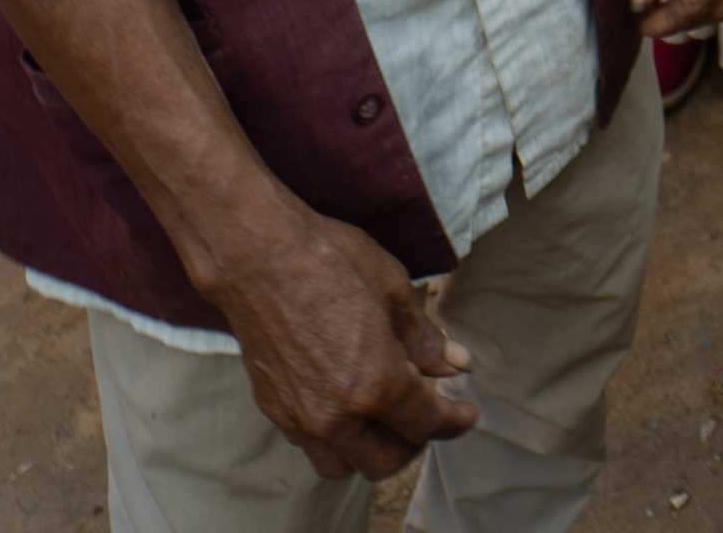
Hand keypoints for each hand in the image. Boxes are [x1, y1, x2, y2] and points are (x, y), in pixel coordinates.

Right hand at [209, 207, 476, 480]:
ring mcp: (300, 417)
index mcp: (376, 384)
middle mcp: (337, 415)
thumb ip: (425, 338)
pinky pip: (310, 444)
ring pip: (342, 466)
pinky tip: (343, 404)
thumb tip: (456, 364)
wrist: (255, 256)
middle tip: (424, 414)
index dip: (455, 422)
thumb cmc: (330, 260)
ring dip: (369, 451)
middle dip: (414, 443)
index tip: (466, 413)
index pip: (427, 424)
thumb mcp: (393, 289)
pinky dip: (334, 437)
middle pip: (386, 462)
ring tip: (382, 418)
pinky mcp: (272, 409)